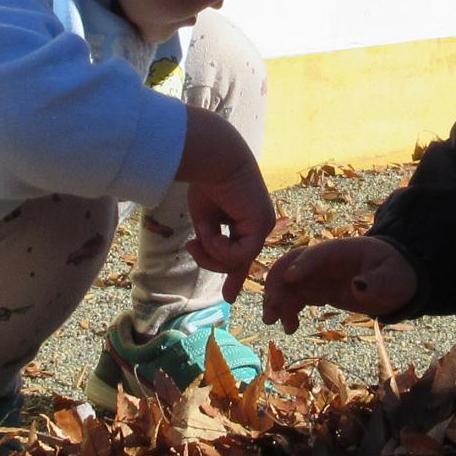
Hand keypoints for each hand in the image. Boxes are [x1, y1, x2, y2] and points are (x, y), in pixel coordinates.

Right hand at [177, 108, 276, 294]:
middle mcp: (258, 223)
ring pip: (238, 260)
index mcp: (246, 219)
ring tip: (198, 237)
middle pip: (238, 261)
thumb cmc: (206, 181)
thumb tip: (207, 258)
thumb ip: (211, 242)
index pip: (241, 253)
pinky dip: (220, 249)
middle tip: (192, 248)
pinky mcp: (262, 225)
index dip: (233, 275)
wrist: (214, 158)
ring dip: (212, 253)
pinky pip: (240, 254)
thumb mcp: (205, 220)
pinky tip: (212, 234)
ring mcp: (263, 225)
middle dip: (212, 262)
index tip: (228, 297)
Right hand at [261, 237, 418, 332]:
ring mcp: (319, 275)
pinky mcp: (318, 289)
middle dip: (278, 283)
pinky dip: (288, 309)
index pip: (317, 254)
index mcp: (342, 251)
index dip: (303, 265)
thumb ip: (378, 282)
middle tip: (271, 307)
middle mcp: (324, 261)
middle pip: (292, 265)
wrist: (394, 279)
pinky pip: (296, 296)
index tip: (290, 280)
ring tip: (273, 321)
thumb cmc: (396, 274)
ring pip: (289, 283)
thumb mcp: (394, 280)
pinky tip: (289, 326)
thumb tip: (358, 287)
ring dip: (277, 299)